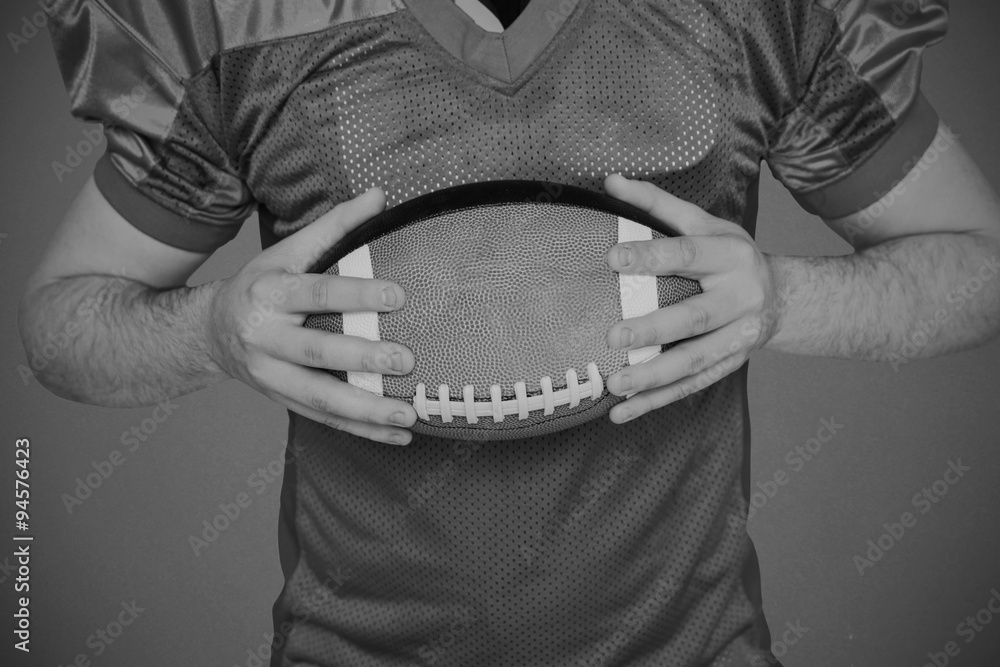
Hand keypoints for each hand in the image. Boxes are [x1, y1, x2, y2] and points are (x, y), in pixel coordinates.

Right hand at [204, 187, 417, 444]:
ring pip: (320, 398)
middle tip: (405, 360)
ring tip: (409, 415)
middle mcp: (266, 338)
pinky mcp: (282, 400)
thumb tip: (379, 196)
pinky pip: (325, 420)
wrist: (209, 333)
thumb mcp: (287, 251)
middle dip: (362, 358)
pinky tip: (398, 434)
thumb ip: (335, 226)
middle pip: (316, 351)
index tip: (398, 294)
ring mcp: (272, 376)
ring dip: (367, 410)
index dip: (357, 293)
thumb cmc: (259, 285)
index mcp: (270, 293)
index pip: (317, 293)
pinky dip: (363, 431)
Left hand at [603, 174, 778, 422]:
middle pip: (694, 317)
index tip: (613, 257)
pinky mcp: (729, 365)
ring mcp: (737, 338)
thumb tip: (610, 180)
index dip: (651, 256)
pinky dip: (655, 402)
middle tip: (614, 335)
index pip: (687, 254)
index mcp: (730, 256)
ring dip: (653, 377)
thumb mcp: (704, 223)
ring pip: (694, 362)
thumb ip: (657, 204)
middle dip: (654, 328)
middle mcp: (739, 299)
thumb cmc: (730, 255)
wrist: (783, 298)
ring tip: (616, 384)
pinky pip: (690, 386)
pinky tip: (622, 412)